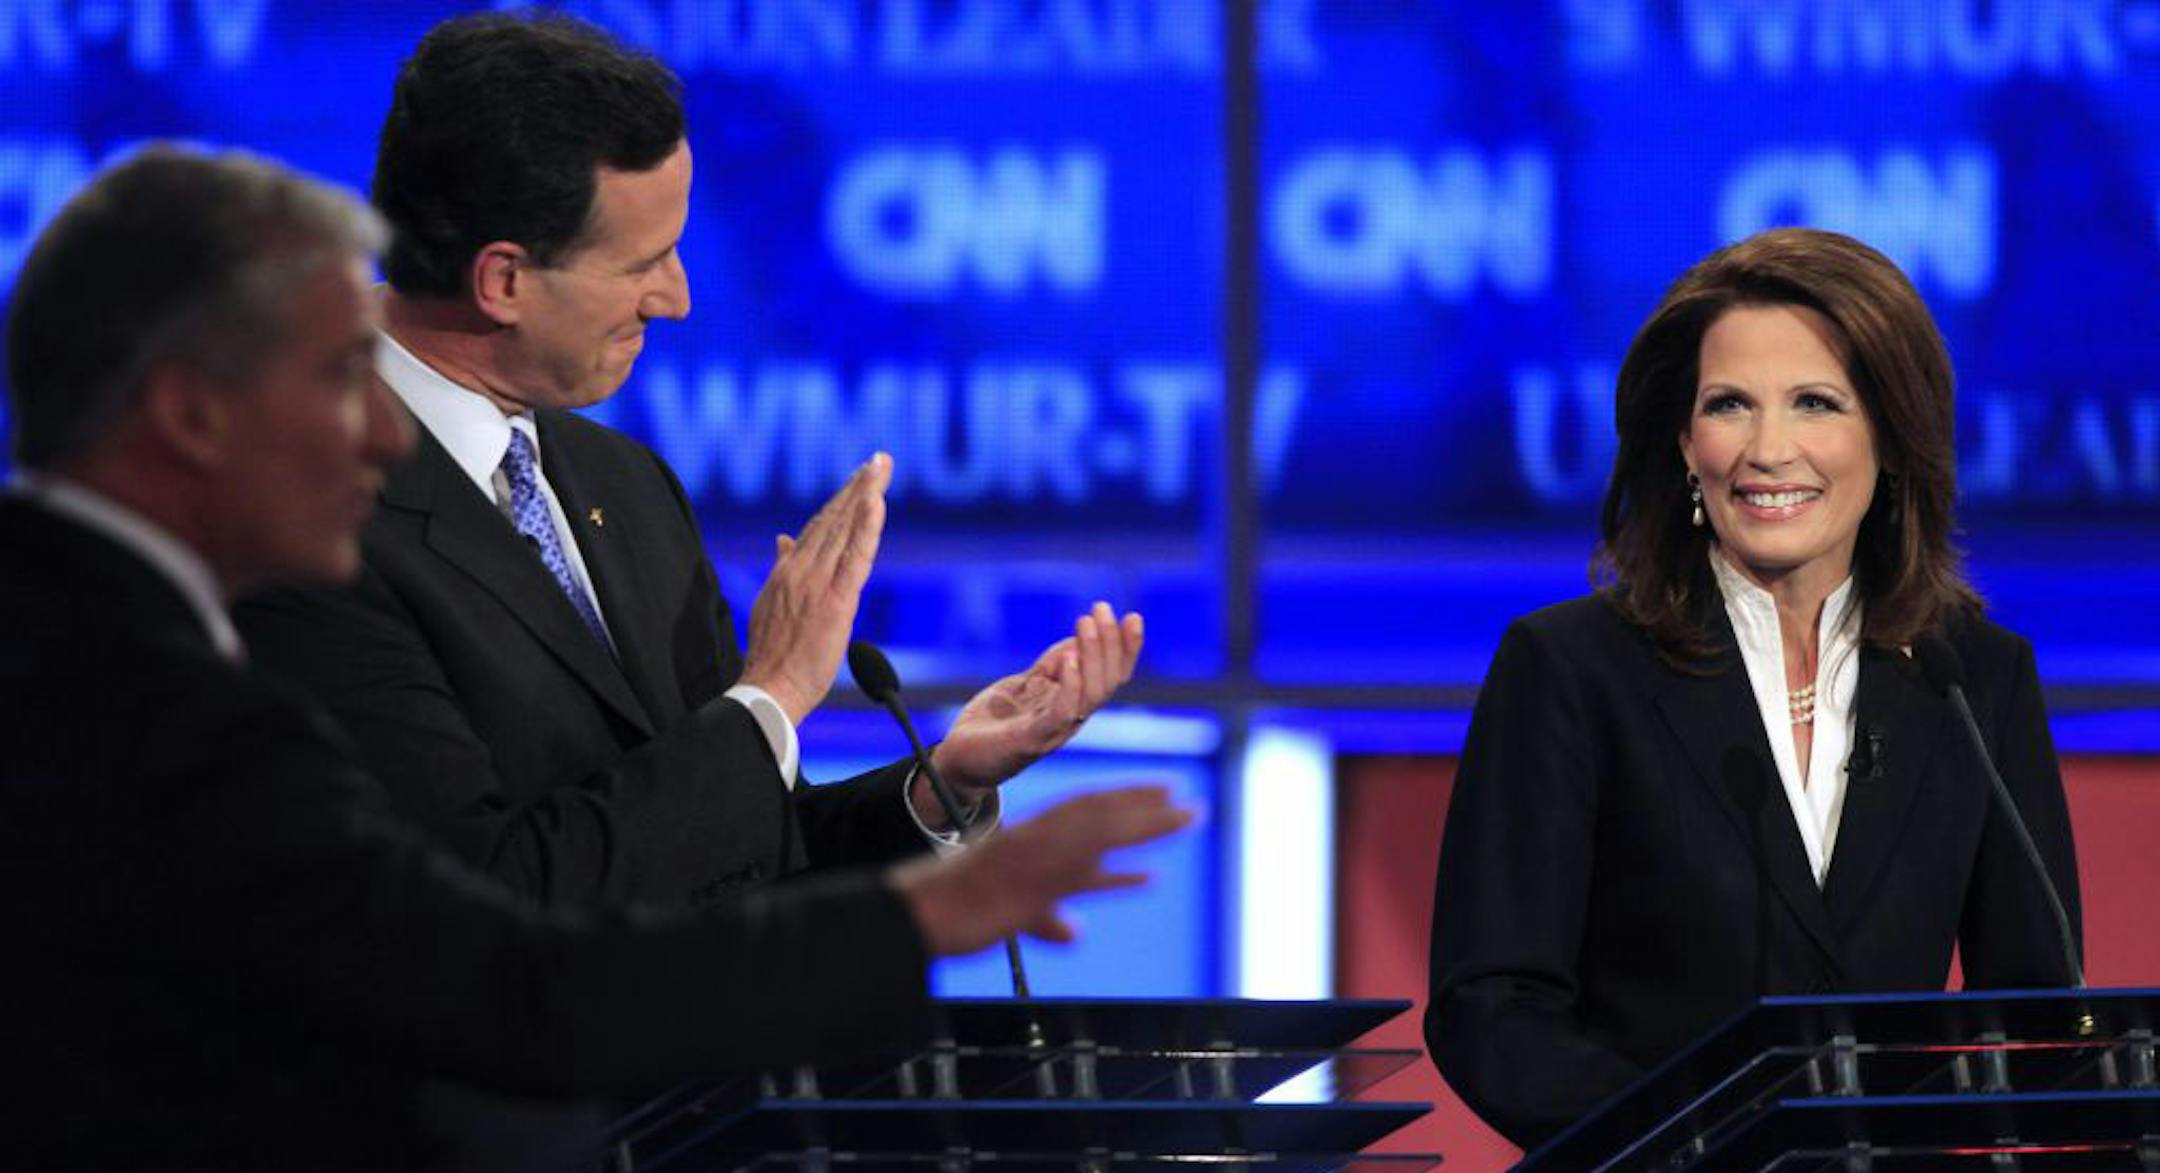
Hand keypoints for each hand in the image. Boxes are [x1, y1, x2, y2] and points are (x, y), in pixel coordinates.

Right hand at [740, 453, 890, 723]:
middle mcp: (800, 569)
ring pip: (844, 529)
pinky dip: (866, 526)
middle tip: (878, 460)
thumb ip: (781, 567)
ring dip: (864, 494)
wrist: (767, 689)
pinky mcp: (835, 600)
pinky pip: (855, 555)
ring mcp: (816, 583)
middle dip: (856, 486)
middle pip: (833, 519)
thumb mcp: (771, 603)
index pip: (817, 527)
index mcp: (787, 571)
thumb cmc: (772, 656)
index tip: (858, 478)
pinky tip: (876, 501)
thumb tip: (783, 538)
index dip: (839, 501)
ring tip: (880, 468)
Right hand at [890, 785, 1191, 955]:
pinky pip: (1079, 875)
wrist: (921, 912)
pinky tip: (1149, 877)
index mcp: (1033, 834)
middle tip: (1191, 805)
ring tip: (1187, 818)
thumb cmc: (955, 908)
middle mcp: (1039, 840)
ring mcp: (1036, 861)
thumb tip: (1075, 932)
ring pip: (1100, 833)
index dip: (1128, 798)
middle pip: (1103, 816)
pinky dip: (1115, 874)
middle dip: (1149, 810)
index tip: (1162, 792)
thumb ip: (1050, 919)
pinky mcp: (1033, 887)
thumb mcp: (1013, 911)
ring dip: (1147, 825)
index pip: (1088, 806)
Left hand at [926, 602, 1142, 808]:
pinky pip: (1060, 713)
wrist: (960, 759)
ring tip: (1086, 623)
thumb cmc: (995, 721)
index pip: (1111, 676)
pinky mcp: (1031, 740)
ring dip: (1093, 656)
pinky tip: (1070, 659)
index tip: (1133, 617)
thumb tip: (1078, 640)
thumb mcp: (1026, 684)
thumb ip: (1051, 666)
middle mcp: (1072, 719)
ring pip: (1091, 695)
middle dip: (1110, 643)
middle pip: (1107, 682)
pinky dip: (1071, 686)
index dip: (1126, 649)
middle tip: (1103, 609)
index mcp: (1073, 704)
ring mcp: (1054, 731)